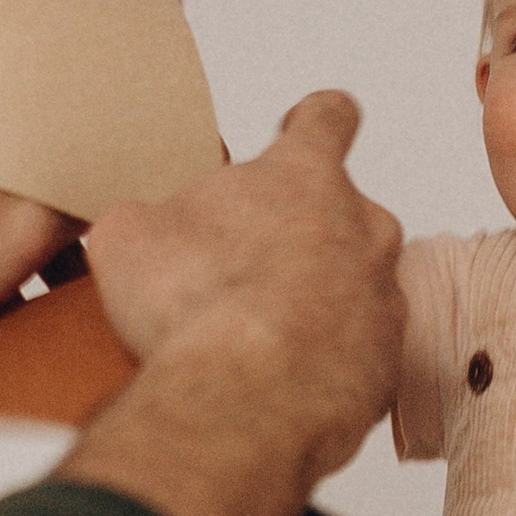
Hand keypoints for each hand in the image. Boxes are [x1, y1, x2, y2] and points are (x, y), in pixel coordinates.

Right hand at [61, 95, 405, 515]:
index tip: (301, 129)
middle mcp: (363, 226)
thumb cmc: (197, 303)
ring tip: (257, 333)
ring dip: (315, 299)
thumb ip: (146, 217)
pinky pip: (358, 350)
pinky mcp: (387, 362)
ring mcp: (383, 295)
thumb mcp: (129, 236)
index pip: (328, 118)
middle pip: (340, 211)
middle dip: (297, 234)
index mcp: (304, 174)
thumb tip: (140, 231)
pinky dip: (326, 358)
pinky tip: (279, 377)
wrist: (248, 397)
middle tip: (243, 265)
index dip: (312, 121)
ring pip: (354, 283)